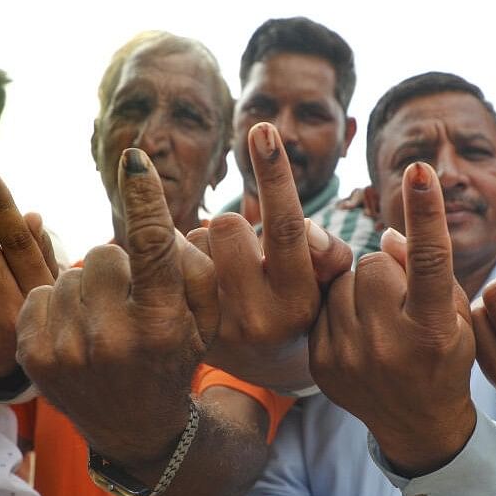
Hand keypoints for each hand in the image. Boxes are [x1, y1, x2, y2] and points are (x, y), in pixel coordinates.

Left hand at [15, 147, 217, 469]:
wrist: (136, 428)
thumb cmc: (174, 356)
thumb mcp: (204, 317)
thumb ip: (193, 263)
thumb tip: (153, 214)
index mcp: (162, 326)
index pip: (153, 248)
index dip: (144, 198)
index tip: (135, 160)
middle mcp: (114, 340)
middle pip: (102, 254)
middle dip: (117, 267)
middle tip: (127, 299)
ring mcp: (68, 350)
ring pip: (68, 273)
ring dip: (86, 288)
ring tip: (102, 322)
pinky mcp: (33, 354)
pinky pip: (39, 292)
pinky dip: (57, 305)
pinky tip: (75, 332)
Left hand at [194, 122, 352, 390]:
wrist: (261, 366)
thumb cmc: (299, 303)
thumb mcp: (326, 281)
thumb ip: (328, 254)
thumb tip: (309, 234)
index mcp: (299, 302)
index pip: (288, 228)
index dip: (275, 174)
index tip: (262, 128)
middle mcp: (256, 319)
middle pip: (227, 225)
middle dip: (234, 226)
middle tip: (244, 254)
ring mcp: (212, 327)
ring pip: (194, 241)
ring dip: (206, 246)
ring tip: (224, 278)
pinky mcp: (177, 328)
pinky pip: (166, 264)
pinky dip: (179, 263)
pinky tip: (194, 290)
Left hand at [309, 162, 474, 476]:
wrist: (417, 424)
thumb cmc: (445, 357)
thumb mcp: (455, 316)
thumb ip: (427, 268)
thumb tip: (389, 232)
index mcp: (434, 330)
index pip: (427, 259)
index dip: (425, 211)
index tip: (419, 170)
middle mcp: (390, 345)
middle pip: (374, 262)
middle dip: (387, 270)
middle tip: (399, 299)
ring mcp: (350, 356)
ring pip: (345, 279)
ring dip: (360, 286)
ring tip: (378, 318)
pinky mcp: (322, 362)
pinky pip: (323, 303)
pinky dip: (340, 307)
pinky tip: (358, 332)